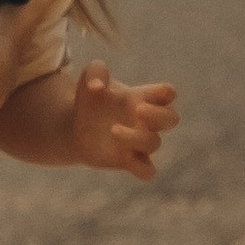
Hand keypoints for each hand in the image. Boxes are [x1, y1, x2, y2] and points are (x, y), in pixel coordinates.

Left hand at [69, 61, 177, 179]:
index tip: (153, 93)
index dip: (166, 93)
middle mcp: (144, 121)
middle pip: (172, 119)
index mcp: (142, 97)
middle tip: (138, 110)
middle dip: (159, 115)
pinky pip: (148, 172)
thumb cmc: (88, 98)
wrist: (72, 125)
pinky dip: (142, 169)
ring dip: (136, 137)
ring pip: (155, 143)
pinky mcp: (129, 161)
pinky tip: (124, 158)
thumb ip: (95, 72)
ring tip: (113, 130)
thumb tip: (97, 87)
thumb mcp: (88, 77)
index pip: (168, 94)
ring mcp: (138, 143)